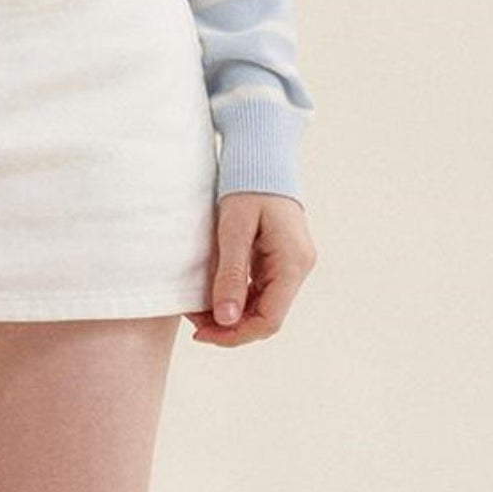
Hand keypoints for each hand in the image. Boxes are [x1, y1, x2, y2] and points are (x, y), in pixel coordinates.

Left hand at [185, 190, 315, 346]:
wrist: (261, 156)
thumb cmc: (247, 186)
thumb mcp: (233, 229)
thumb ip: (231, 275)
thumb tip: (226, 319)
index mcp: (292, 263)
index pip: (269, 319)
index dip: (235, 335)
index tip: (201, 333)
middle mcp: (298, 268)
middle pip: (267, 317)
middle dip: (230, 327)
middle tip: (194, 324)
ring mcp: (292, 264)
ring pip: (263, 307)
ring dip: (232, 315)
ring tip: (198, 311)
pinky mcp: (281, 260)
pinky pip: (261, 291)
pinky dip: (237, 298)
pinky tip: (213, 295)